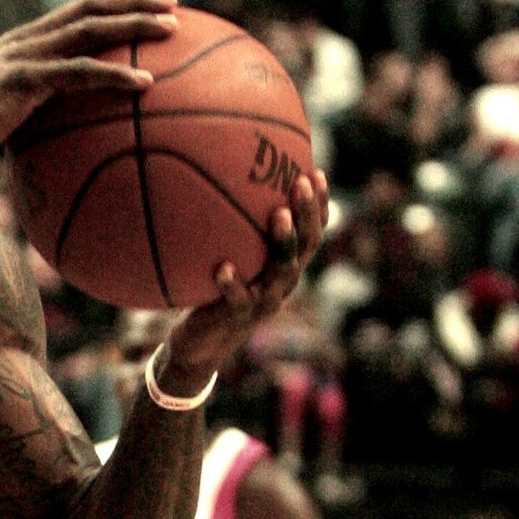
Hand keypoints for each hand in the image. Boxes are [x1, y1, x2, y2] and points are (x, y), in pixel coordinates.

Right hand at [0, 0, 178, 169]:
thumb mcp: (3, 115)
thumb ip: (33, 109)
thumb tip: (64, 131)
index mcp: (22, 44)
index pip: (74, 12)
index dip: (113, 3)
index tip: (149, 3)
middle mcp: (24, 41)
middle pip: (88, 9)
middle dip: (134, 2)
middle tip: (174, 3)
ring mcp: (22, 57)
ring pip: (88, 30)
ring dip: (133, 26)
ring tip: (172, 29)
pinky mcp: (20, 81)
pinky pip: (77, 74)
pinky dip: (114, 77)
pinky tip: (147, 84)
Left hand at [156, 170, 330, 391]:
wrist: (200, 346)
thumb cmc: (214, 294)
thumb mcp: (229, 260)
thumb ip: (231, 234)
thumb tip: (215, 185)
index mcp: (285, 267)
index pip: (311, 232)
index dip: (318, 206)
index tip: (316, 172)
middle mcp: (282, 283)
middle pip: (306, 245)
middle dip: (307, 212)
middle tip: (300, 182)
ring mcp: (263, 301)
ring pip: (282, 270)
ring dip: (282, 241)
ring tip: (278, 215)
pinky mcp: (237, 318)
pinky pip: (238, 300)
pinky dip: (232, 284)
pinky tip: (223, 268)